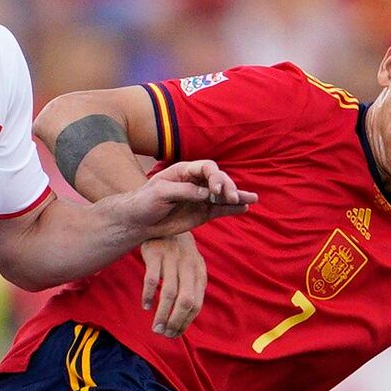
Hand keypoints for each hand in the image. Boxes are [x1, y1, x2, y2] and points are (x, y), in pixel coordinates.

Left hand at [115, 160, 255, 240]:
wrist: (137, 221)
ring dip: (237, 197)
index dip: (215, 176)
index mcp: (184, 171)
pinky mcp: (203, 213)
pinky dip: (232, 209)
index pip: (207, 168)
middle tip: (232, 197)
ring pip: (223, 195)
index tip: (216, 189)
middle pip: (219, 180)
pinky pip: (221, 210)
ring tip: (252, 199)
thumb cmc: (144, 202)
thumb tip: (206, 194)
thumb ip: (184, 191)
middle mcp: (196, 182)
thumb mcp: (160, 193)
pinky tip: (245, 208)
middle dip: (228, 187)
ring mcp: (201, 198)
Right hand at [140, 233, 204, 337]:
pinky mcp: (156, 253)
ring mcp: (172, 260)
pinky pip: (152, 279)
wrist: (167, 224)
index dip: (185, 323)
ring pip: (169, 293)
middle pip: (185, 301)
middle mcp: (188, 267)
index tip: (174, 334)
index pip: (196, 305)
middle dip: (175, 321)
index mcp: (199, 274)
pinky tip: (146, 306)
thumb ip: (190, 290)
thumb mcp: (191, 270)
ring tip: (155, 327)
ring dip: (162, 313)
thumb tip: (184, 320)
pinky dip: (149, 294)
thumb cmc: (179, 255)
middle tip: (163, 333)